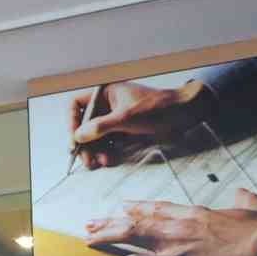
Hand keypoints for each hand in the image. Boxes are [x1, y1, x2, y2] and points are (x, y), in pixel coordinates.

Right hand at [68, 79, 213, 168]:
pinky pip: (107, 143)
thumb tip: (78, 136)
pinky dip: (106, 152)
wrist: (183, 114)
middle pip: (84, 125)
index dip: (72, 123)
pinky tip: (108, 160)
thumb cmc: (157, 108)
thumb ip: (100, 126)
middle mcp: (107, 105)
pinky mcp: (123, 131)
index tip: (75, 140)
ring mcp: (115, 118)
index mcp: (105, 93)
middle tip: (86, 160)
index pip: (77, 105)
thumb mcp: (126, 117)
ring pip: (95, 137)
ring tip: (99, 163)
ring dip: (95, 151)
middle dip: (84, 143)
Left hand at [84, 189, 256, 255]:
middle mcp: (177, 227)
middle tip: (91, 224)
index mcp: (194, 213)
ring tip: (88, 241)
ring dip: (106, 239)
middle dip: (111, 223)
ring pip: (130, 238)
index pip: (158, 208)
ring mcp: (173, 248)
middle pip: (136, 221)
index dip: (137, 208)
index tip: (121, 207)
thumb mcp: (251, 208)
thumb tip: (243, 193)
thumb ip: (243, 200)